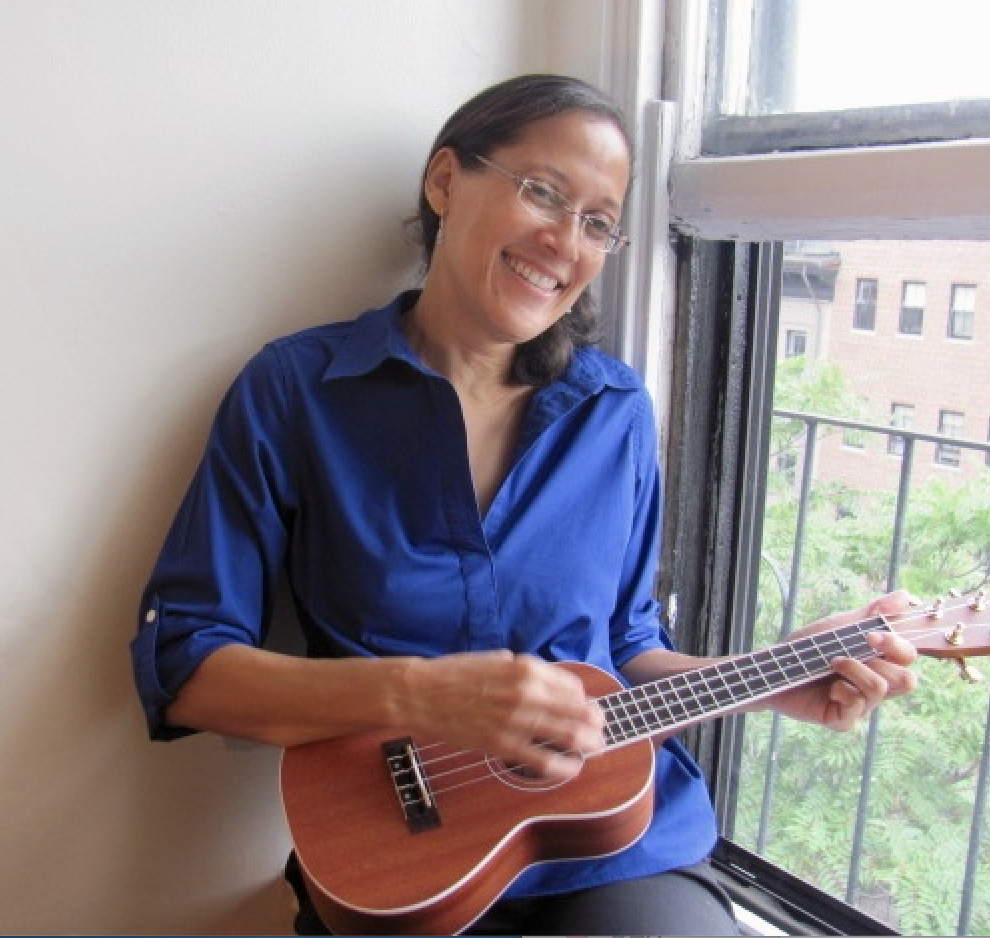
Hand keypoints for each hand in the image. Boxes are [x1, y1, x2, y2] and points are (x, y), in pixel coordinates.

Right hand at [401, 651, 603, 780]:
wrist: (421, 693)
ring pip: (567, 736)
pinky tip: (573, 768)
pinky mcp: (501, 745)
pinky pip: (542, 761)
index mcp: (526, 668)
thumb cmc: (455, 674)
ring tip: (596, 748)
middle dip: (595, 722)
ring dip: (588, 743)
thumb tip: (548, 682)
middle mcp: (527, 692)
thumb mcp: (497, 659)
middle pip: (577, 711)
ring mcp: (516, 720)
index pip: (572, 686)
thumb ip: (525, 671)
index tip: (587, 707)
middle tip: (602, 729)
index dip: (584, 699)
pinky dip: (564, 766)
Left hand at [769, 590, 918, 730]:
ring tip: (833, 664)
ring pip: (880, 689)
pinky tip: (828, 688)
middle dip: (880, 661)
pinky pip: (857, 706)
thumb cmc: (807, 649)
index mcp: (878, 663)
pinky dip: (842, 691)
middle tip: (849, 651)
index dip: (897, 645)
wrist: (773, 668)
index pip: (908, 657)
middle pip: (907, 680)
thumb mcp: (839, 626)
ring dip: (855, 670)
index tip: (870, 634)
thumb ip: (871, 613)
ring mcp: (861, 705)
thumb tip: (905, 595)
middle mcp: (875, 685)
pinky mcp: (843, 719)